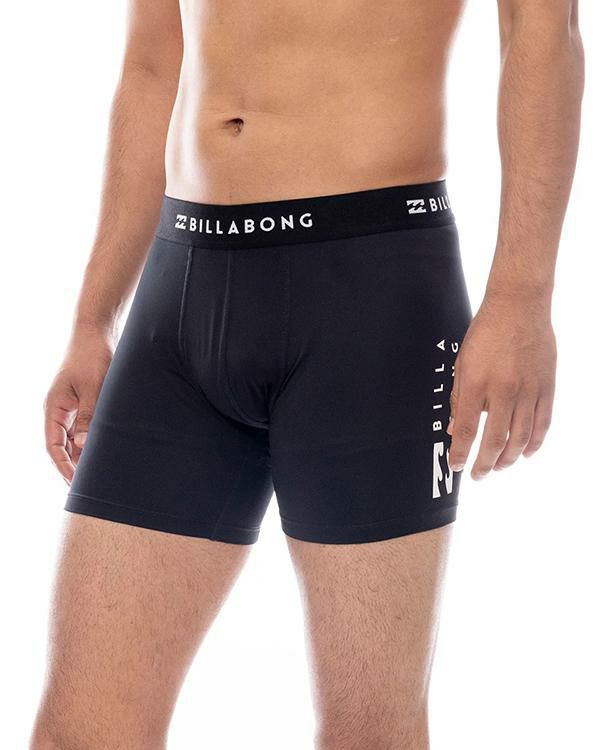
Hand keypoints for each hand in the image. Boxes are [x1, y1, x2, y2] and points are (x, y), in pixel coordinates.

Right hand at [44, 325, 114, 482]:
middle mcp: (59, 411)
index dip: (63, 467)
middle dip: (74, 466)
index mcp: (53, 409)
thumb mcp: (92, 388)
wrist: (98, 333)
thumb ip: (88, 416)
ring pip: (75, 439)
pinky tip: (106, 451)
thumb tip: (83, 445)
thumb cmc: (92, 357)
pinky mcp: (85, 403)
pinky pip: (86, 428)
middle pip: (64, 447)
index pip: (53, 447)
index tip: (74, 484)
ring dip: (85, 455)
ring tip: (99, 475)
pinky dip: (93, 441)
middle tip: (89, 487)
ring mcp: (72, 407)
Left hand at [448, 293, 555, 479]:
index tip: (456, 466)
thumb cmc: (486, 332)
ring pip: (520, 437)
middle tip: (478, 475)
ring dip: (508, 458)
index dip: (460, 453)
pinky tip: (525, 453)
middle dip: (484, 464)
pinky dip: (535, 443)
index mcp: (478, 384)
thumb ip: (459, 399)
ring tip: (499, 467)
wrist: (519, 306)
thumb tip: (455, 429)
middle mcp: (504, 390)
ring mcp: (529, 390)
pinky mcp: (547, 387)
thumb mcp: (463, 364)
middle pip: (495, 440)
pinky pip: (543, 423)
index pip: (467, 430)